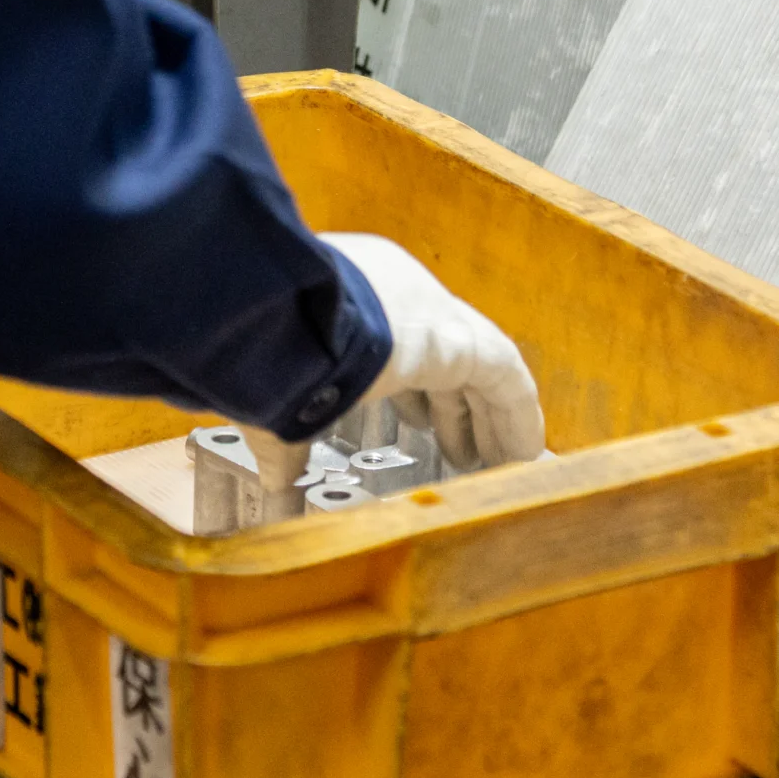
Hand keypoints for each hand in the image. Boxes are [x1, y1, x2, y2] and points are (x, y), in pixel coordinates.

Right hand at [241, 234, 545, 519]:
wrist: (270, 307)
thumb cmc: (256, 339)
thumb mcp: (275, 392)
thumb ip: (284, 437)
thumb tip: (275, 484)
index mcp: (353, 294)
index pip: (399, 342)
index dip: (414, 390)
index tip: (418, 424)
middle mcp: (400, 293)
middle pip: (445, 357)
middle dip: (452, 408)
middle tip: (460, 450)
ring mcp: (433, 312)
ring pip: (480, 370)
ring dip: (488, 418)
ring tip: (497, 461)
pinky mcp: (460, 338)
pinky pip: (505, 380)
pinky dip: (515, 418)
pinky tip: (522, 455)